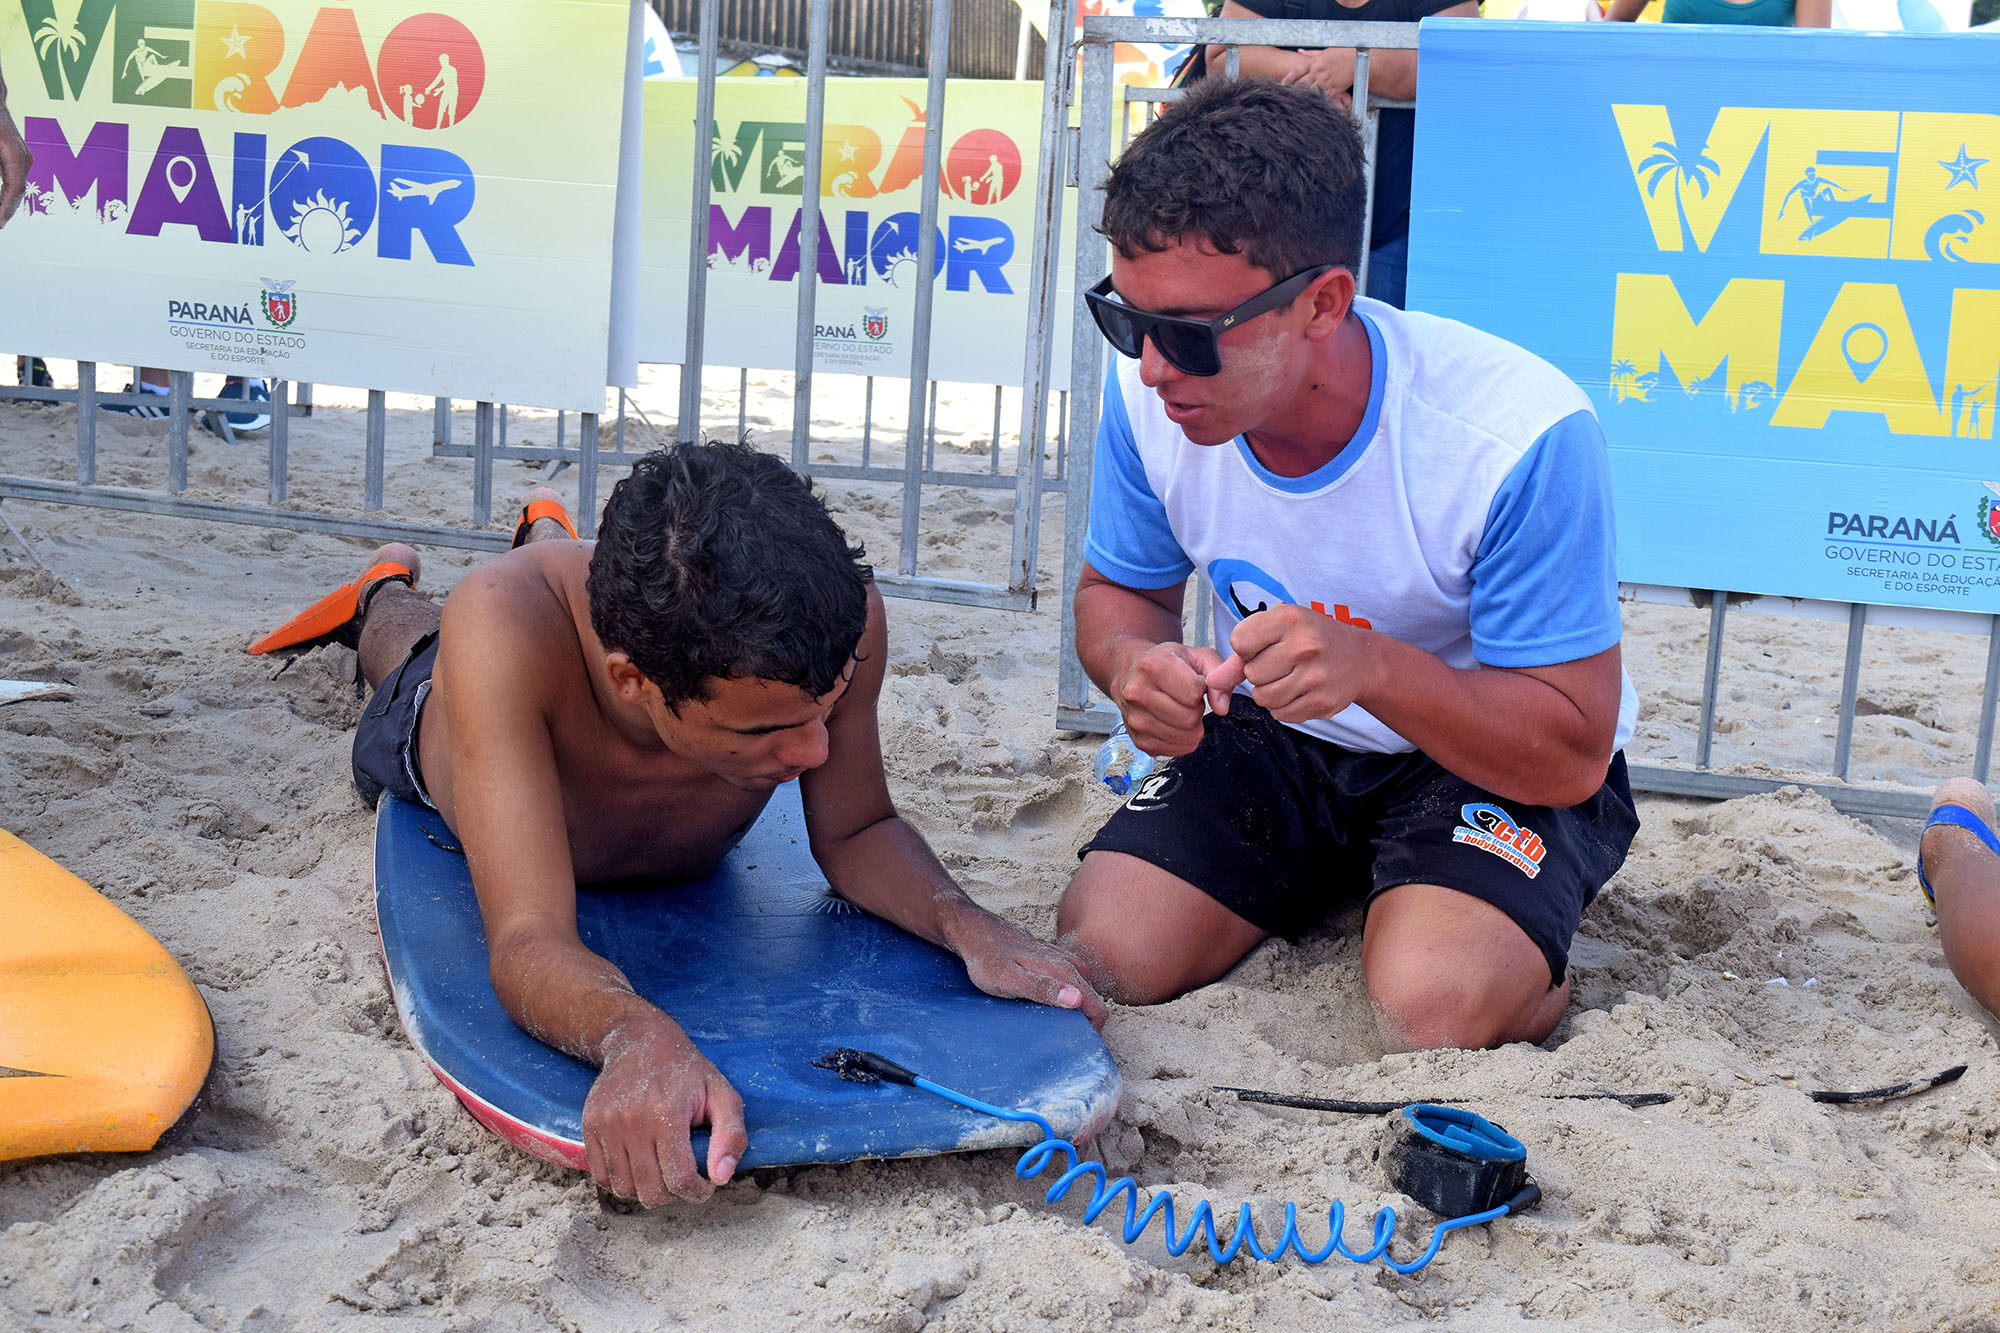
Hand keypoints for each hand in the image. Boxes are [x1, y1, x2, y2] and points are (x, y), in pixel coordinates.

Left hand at [0, 78, 29, 228]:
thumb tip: (2, 191)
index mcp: (14, 154)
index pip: (14, 189)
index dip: (5, 209)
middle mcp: (23, 158)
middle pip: (17, 193)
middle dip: (5, 212)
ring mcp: (23, 158)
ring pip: (16, 189)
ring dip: (5, 206)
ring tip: (0, 220)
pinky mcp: (16, 158)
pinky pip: (13, 183)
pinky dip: (5, 196)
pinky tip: (0, 207)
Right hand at [582, 1020, 747, 1205]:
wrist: (640, 1041)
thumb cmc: (686, 1072)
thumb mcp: (722, 1093)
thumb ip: (731, 1135)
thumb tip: (721, 1177)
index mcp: (667, 1112)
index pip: (679, 1179)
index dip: (697, 1192)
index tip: (705, 1185)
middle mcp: (632, 1120)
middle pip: (651, 1191)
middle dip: (674, 1195)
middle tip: (685, 1179)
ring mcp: (606, 1124)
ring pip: (624, 1189)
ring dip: (647, 1191)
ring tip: (663, 1173)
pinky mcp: (590, 1126)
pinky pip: (601, 1176)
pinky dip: (622, 1182)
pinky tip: (641, 1167)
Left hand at [947, 906, 1107, 1027]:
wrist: (977, 933)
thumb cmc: (988, 959)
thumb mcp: (1010, 980)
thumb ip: (1043, 989)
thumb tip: (1076, 1000)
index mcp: (1066, 971)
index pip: (1097, 1009)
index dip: (1090, 1032)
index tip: (1070, 1044)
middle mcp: (1072, 964)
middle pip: (1092, 1004)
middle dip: (1079, 1023)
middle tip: (1050, 1033)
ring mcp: (1065, 961)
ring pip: (1081, 995)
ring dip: (1069, 1011)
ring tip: (1043, 1020)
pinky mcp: (1056, 960)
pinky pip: (1070, 986)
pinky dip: (1061, 999)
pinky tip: (1039, 1004)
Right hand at [1113, 641, 1223, 756]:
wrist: (1132, 673)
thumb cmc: (1166, 663)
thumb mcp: (1197, 656)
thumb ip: (1218, 674)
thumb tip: (1221, 707)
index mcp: (1152, 666)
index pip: (1193, 693)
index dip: (1200, 689)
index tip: (1191, 682)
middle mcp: (1137, 693)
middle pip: (1189, 719)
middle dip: (1196, 709)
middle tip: (1186, 699)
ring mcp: (1135, 719)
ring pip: (1184, 737)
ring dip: (1190, 726)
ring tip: (1179, 709)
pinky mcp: (1138, 740)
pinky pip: (1175, 750)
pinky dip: (1182, 740)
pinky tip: (1173, 723)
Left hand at [1204, 602, 1378, 724]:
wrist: (1360, 659)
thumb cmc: (1310, 638)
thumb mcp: (1278, 630)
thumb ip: (1240, 655)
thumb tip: (1211, 682)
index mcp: (1291, 619)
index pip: (1239, 642)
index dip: (1247, 647)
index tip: (1266, 644)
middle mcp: (1305, 646)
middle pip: (1251, 674)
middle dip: (1259, 672)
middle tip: (1282, 662)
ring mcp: (1316, 677)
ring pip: (1263, 698)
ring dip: (1269, 691)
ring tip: (1289, 677)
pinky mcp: (1323, 703)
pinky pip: (1281, 714)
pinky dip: (1284, 706)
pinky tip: (1300, 690)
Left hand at [1280, 47, 1356, 100]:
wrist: (1357, 59)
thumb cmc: (1341, 54)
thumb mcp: (1325, 52)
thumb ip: (1310, 54)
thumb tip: (1299, 51)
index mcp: (1313, 63)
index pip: (1296, 72)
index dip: (1287, 80)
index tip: (1280, 86)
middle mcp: (1317, 72)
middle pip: (1299, 84)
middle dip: (1292, 91)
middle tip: (1284, 98)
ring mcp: (1324, 80)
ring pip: (1309, 91)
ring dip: (1302, 98)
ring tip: (1293, 105)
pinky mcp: (1333, 88)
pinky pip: (1321, 97)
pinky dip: (1316, 101)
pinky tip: (1311, 106)